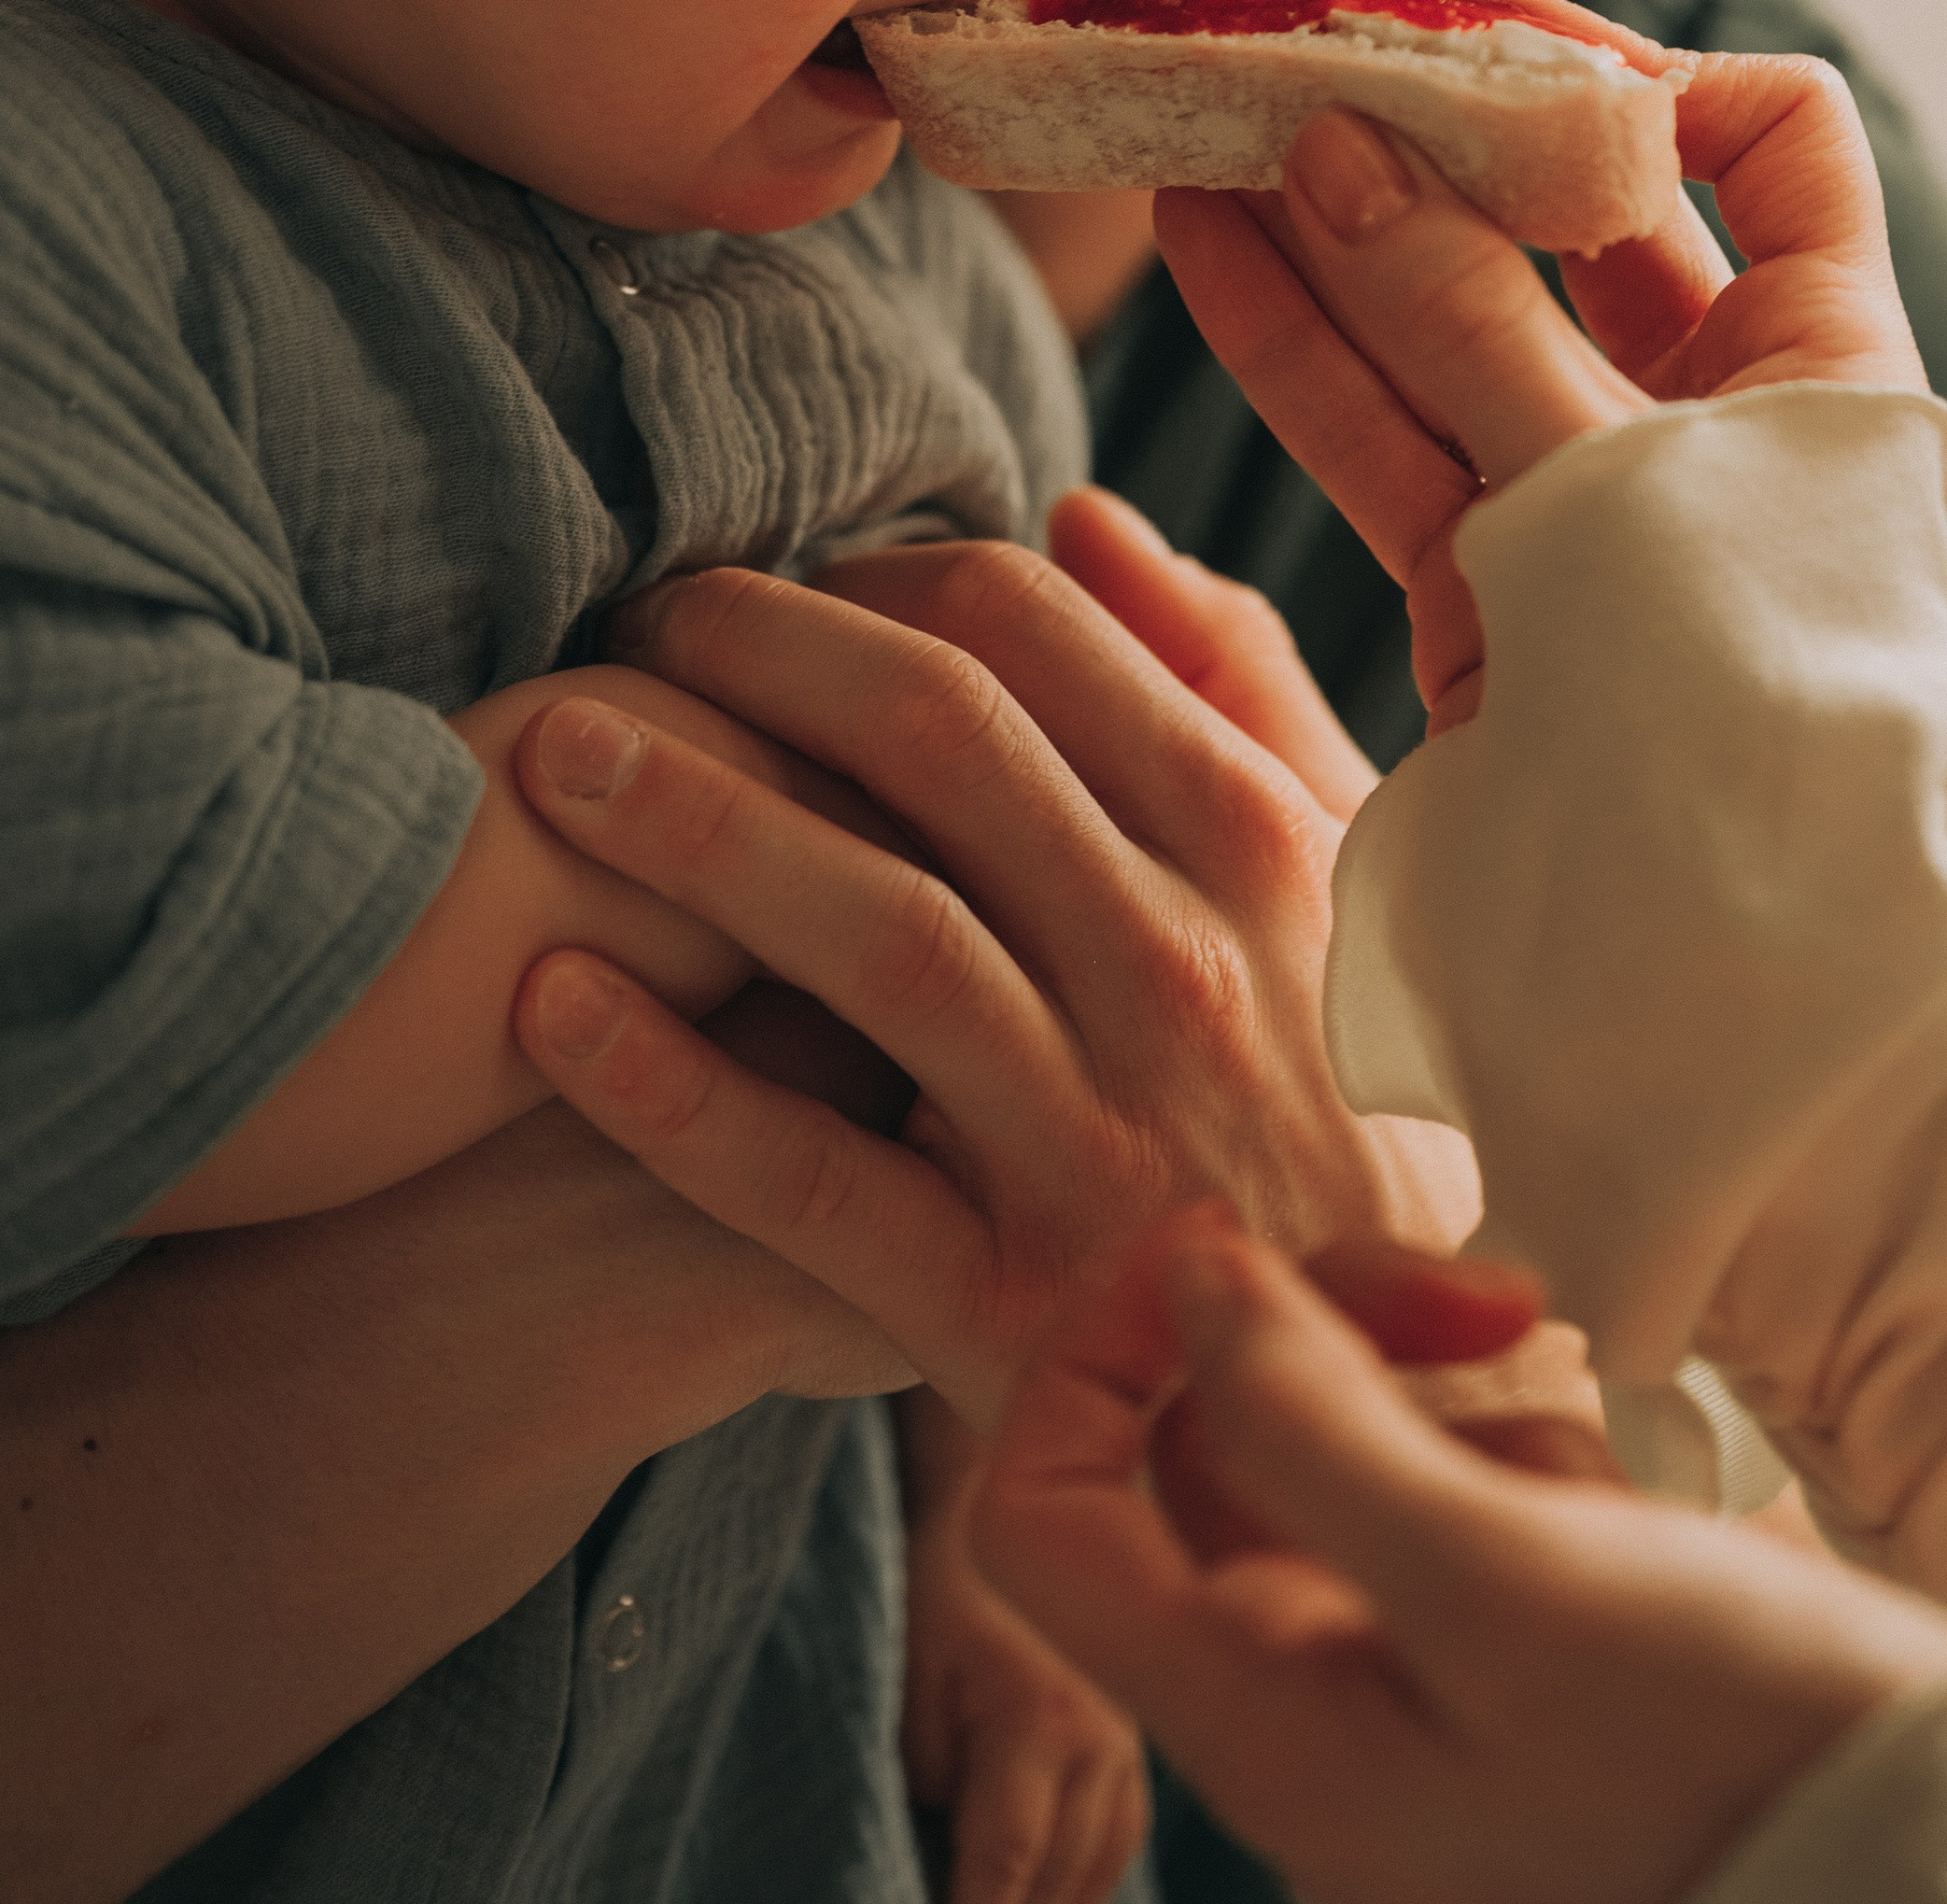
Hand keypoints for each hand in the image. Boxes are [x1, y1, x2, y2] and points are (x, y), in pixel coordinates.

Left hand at [505, 539, 1480, 1421]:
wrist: (1399, 1425)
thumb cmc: (1354, 1110)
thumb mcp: (1353, 885)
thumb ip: (1235, 685)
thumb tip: (1087, 521)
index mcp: (1258, 845)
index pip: (1035, 631)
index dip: (868, 579)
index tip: (771, 586)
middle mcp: (1187, 970)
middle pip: (940, 737)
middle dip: (761, 653)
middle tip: (633, 628)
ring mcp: (1100, 1143)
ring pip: (878, 933)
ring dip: (694, 826)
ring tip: (549, 757)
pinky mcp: (1011, 1314)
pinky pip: (814, 1182)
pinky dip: (671, 1090)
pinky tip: (547, 1005)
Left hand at [900, 1384, 1148, 1903]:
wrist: (1015, 1494)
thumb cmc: (944, 1582)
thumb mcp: (911, 1669)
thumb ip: (925, 1768)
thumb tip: (941, 1845)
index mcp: (1038, 1723)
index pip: (1005, 1865)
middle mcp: (1101, 1744)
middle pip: (1057, 1885)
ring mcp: (1130, 1745)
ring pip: (1098, 1872)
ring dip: (1048, 1901)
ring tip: (997, 1897)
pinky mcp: (1139, 1743)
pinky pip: (1120, 1841)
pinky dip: (1083, 1878)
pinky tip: (1046, 1888)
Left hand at [976, 1210, 1946, 1903]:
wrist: (1939, 1865)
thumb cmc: (1728, 1750)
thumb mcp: (1510, 1575)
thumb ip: (1312, 1421)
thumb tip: (1183, 1273)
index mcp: (1260, 1717)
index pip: (1043, 1514)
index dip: (1095, 1357)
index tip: (1229, 1254)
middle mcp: (1308, 1712)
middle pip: (1199, 1453)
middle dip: (1316, 1331)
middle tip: (1476, 1290)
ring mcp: (1412, 1692)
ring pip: (1334, 1457)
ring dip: (1436, 1390)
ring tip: (1573, 1413)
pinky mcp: (1513, 1664)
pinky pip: (1453, 1506)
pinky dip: (1521, 1459)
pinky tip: (1626, 1499)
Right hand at [1156, 32, 1923, 719]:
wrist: (1723, 1004)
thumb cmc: (1729, 720)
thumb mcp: (1606, 484)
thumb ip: (1459, 314)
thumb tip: (1328, 145)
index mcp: (1822, 354)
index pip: (1769, 134)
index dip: (1645, 71)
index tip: (1490, 57)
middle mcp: (1711, 408)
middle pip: (1566, 216)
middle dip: (1430, 133)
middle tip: (1293, 51)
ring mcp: (1585, 497)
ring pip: (1444, 318)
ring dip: (1326, 224)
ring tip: (1198, 122)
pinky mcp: (1486, 582)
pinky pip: (1383, 430)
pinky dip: (1296, 344)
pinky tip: (1198, 244)